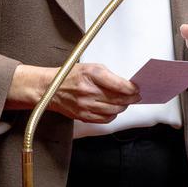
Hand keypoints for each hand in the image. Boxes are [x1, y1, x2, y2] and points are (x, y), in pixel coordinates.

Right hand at [6, 63, 139, 122]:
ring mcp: (86, 105)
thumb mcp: (90, 67)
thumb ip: (108, 76)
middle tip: (136, 96)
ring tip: (124, 102)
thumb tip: (126, 85)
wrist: (50, 89)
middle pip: (119, 100)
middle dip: (131, 98)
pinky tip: (112, 109)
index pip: (120, 85)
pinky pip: (105, 119)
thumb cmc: (70, 75)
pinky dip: (112, 115)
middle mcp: (89, 91)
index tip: (137, 89)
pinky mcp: (83, 116)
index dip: (132, 89)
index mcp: (92, 74)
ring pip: (114, 110)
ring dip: (122, 107)